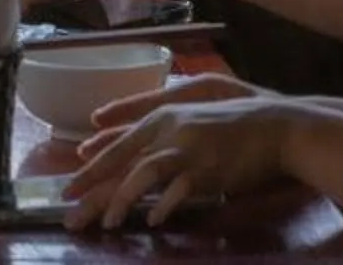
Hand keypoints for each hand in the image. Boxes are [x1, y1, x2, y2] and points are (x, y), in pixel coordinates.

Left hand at [62, 83, 300, 230]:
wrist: (274, 127)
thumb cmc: (232, 129)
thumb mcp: (190, 126)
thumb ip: (161, 141)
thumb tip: (135, 168)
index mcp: (160, 118)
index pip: (116, 147)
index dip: (91, 170)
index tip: (68, 190)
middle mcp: (168, 129)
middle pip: (121, 162)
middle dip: (93, 190)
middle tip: (71, 214)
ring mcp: (188, 148)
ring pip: (143, 174)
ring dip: (121, 201)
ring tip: (107, 224)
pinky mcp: (208, 167)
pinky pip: (178, 190)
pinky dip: (163, 206)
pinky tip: (151, 220)